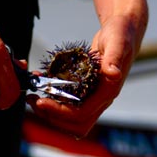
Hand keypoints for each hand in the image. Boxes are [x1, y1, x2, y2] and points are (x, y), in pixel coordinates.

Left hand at [26, 15, 141, 137]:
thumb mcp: (118, 41)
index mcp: (108, 92)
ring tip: (33, 98)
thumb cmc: (121, 34)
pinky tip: (42, 88)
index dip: (60, 112)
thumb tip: (113, 73)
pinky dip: (53, 103)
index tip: (41, 101)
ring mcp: (93, 99)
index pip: (82, 114)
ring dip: (50, 113)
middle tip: (33, 102)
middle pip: (75, 124)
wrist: (124, 32)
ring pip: (70, 120)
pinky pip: (68, 107)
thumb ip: (115, 57)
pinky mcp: (86, 94)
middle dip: (52, 117)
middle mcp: (101, 100)